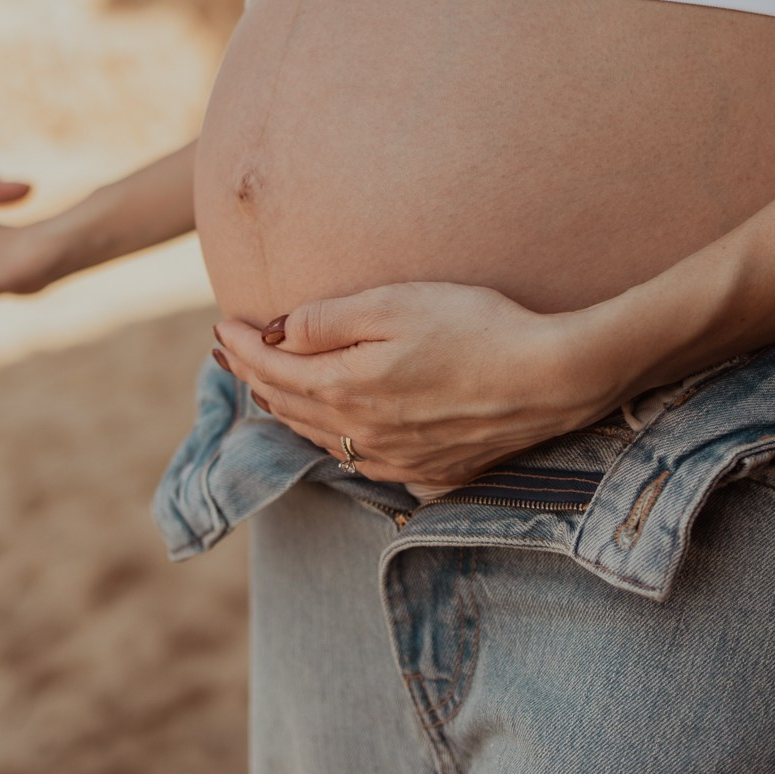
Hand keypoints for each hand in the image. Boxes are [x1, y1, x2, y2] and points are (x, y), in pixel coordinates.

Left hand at [212, 282, 621, 487]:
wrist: (553, 378)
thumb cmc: (477, 327)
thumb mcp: (395, 303)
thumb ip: (328, 320)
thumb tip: (276, 332)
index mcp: (345, 389)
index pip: (271, 369)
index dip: (241, 346)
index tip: (221, 325)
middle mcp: (361, 434)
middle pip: (289, 406)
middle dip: (252, 375)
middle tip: (228, 352)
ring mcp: (395, 458)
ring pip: (320, 437)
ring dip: (286, 408)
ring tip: (266, 385)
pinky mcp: (429, 470)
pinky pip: (360, 459)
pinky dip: (331, 437)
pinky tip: (332, 427)